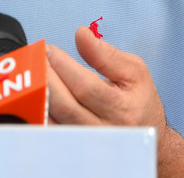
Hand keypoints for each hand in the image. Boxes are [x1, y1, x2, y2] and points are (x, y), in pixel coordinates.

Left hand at [47, 28, 183, 177]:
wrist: (148, 138)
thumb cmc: (139, 102)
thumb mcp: (134, 71)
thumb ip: (106, 54)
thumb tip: (81, 34)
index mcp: (123, 109)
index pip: (87, 87)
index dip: (64, 66)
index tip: (51, 50)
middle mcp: (105, 131)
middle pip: (66, 106)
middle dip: (47, 78)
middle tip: (38, 60)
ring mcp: (88, 145)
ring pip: (54, 122)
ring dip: (39, 96)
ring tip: (35, 75)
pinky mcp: (75, 150)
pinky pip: (49, 134)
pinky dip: (39, 115)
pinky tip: (36, 97)